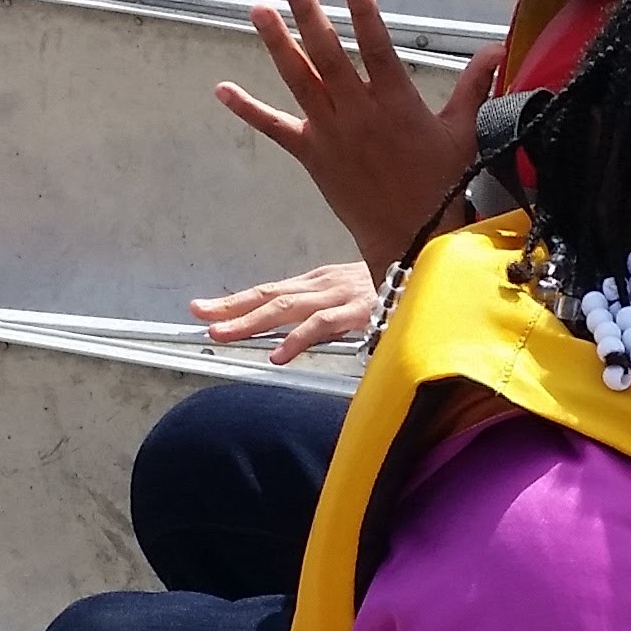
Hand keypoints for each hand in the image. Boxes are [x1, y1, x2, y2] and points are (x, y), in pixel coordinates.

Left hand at [193, 259, 385, 363]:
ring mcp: (339, 295)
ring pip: (286, 308)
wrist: (432, 274)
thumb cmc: (395, 291)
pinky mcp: (359, 310)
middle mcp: (322, 285)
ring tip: (223, 333)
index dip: (235, 300)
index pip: (269, 291)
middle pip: (268, 296)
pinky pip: (323, 325)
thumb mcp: (352, 299)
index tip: (203, 308)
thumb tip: (297, 332)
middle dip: (231, 306)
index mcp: (318, 282)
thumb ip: (326, 314)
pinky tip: (278, 355)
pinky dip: (298, 339)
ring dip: (251, 321)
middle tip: (198, 314)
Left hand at [216, 0, 489, 267]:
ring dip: (277, 44)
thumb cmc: (442, 183)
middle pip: (329, 56)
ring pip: (299, 81)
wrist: (410, 236)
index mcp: (397, 104)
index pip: (378, 49)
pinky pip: (275, 129)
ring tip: (257, 10)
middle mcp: (359, 114)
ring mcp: (331, 134)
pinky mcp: (311, 155)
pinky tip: (222, 89)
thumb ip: (475, 85)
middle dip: (309, 14)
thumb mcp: (464, 131)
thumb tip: (498, 47)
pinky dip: (248, 110)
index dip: (365, 15)